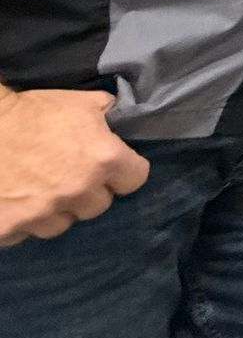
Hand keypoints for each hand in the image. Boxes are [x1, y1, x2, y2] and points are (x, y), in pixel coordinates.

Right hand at [0, 88, 149, 245]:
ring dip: (56, 210)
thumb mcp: (82, 103)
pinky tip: (16, 202)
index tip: (112, 167)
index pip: (135, 179)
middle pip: (99, 205)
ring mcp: (42, 213)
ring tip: (40, 190)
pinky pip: (26, 234)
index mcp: (102, 160)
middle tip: (70, 176)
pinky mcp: (9, 228)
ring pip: (62, 223)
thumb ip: (109, 115)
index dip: (125, 172)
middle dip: (89, 192)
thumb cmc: (32, 111)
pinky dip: (22, 221)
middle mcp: (77, 191)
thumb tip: (121, 119)